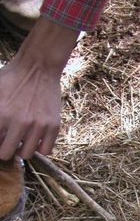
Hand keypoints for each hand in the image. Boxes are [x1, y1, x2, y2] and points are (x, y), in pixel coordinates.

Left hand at [0, 17, 78, 159]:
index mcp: (2, 113)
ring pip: (26, 154)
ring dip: (22, 149)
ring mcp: (39, 125)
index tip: (0, 137)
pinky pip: (46, 150)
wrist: (39, 66)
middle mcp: (21, 122)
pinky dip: (39, 148)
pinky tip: (35, 139)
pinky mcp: (53, 125)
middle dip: (5, 149)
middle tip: (7, 142)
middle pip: (7, 153)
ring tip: (21, 140)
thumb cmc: (13, 77)